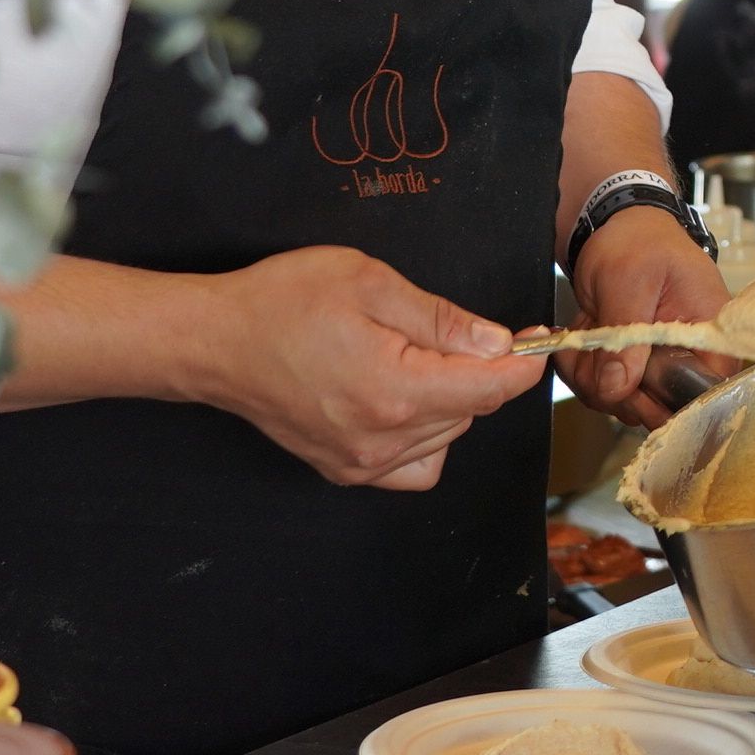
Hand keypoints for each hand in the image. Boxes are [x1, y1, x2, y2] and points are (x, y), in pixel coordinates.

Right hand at [181, 245, 533, 489]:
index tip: (539, 341)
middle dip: (478, 371)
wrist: (215, 343)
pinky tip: (404, 402)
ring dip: (451, 401)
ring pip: (447, 436)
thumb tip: (498, 344)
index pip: (490, 389)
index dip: (524, 363)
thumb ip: (441, 319)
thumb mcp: (369, 283)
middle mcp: (382, 439)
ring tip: (413, 359)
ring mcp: (361, 463)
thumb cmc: (283, 301)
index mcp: (395, 390)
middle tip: (457, 333)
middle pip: (471, 410)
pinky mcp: (345, 471)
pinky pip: (415, 465)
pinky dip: (425, 436)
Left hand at [564, 206, 729, 424]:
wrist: (617, 226)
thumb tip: (618, 388)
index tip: (626, 387)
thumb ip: (626, 337)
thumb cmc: (638, 241)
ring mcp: (661, 363)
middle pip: (661, 407)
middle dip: (616, 390)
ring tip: (579, 343)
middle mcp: (691, 355)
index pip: (702, 391)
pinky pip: (610, 388)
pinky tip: (577, 346)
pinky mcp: (636, 364)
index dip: (663, 402)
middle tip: (589, 358)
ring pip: (628, 402)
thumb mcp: (630, 282)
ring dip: (593, 380)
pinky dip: (586, 373)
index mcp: (709, 335)